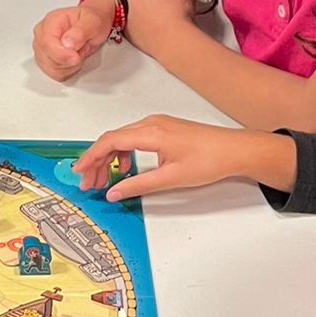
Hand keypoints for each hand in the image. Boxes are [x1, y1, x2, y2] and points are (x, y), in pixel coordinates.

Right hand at [31, 0, 115, 80]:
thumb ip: (80, 32)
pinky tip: (73, 59)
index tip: (76, 57)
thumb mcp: (92, 22)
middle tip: (82, 47)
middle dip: (70, 59)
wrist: (92, 26)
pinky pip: (57, 74)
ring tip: (78, 51)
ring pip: (53, 69)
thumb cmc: (91, 21)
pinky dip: (69, 71)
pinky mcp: (46, 62)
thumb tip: (67, 43)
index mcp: (51, 21)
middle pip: (49, 59)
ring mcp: (42, 49)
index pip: (47, 43)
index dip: (61, 54)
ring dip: (71, 65)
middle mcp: (42, 35)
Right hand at [70, 116, 289, 202]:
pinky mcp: (163, 129)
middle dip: (96, 161)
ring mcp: (157, 124)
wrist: (236, 150)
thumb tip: (114, 193)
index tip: (79, 172)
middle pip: (112, 139)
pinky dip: (123, 154)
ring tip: (103, 180)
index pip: (110, 142)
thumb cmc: (209, 160)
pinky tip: (125, 170)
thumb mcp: (171, 178)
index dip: (90, 157)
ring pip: (121, 139)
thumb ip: (138, 185)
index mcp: (151, 133)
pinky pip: (134, 138)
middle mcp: (151, 124)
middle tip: (88, 183)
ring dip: (108, 158)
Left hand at [122, 0, 194, 54]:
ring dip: (145, 7)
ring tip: (160, 16)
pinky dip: (140, 22)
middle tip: (166, 2)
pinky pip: (133, 20)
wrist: (172, 40)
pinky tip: (154, 25)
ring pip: (136, 5)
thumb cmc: (178, 15)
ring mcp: (126, 12)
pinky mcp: (125, 28)